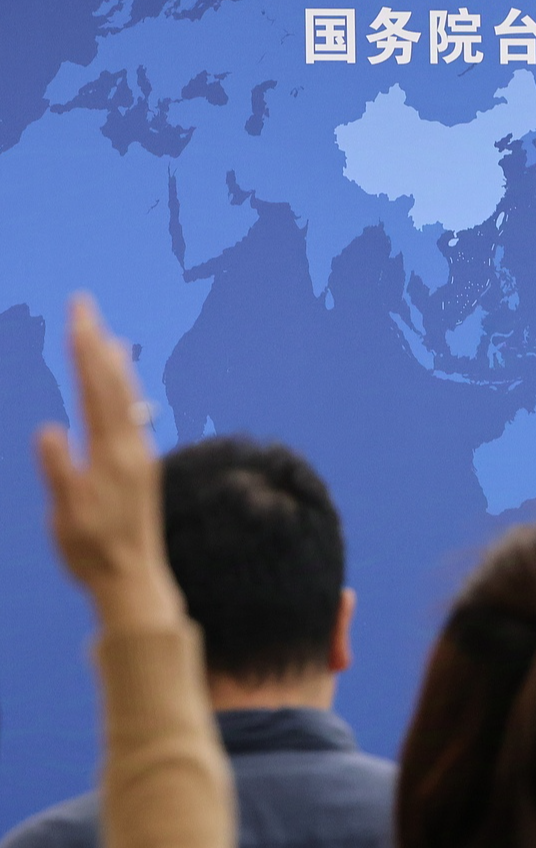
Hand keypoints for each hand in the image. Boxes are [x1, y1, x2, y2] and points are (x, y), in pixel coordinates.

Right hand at [35, 295, 181, 629]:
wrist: (131, 578)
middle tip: (84, 306)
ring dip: (113, 363)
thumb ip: (59, 472)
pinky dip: (122, 391)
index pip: (96, 389)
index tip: (78, 316)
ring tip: (106, 335)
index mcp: (112, 454)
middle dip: (96, 343)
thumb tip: (48, 430)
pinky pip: (130, 416)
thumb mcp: (66, 514)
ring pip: (125, 398)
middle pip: (113, 384)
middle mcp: (131, 448)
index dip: (85, 350)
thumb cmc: (92, 551)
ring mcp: (138, 456)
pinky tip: (122, 388)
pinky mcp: (139, 467)